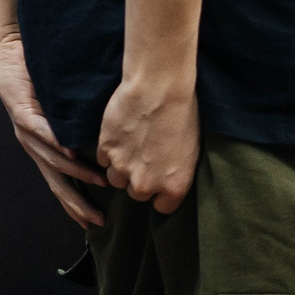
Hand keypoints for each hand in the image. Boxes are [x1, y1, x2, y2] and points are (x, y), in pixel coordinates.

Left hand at [0, 25, 105, 227]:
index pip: (60, 183)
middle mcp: (32, 145)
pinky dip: (56, 144)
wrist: (6, 51)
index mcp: (42, 147)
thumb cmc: (39, 75)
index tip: (93, 223)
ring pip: (51, 161)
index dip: (75, 204)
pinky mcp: (21, 112)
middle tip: (97, 220)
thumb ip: (79, 122)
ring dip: (76, 174)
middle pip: (55, 183)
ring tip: (100, 182)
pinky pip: (41, 132)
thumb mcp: (64, 105)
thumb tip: (109, 133)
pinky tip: (72, 154)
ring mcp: (26, 131)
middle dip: (76, 204)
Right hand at [98, 71, 200, 213]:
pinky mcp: (105, 150)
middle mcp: (146, 184)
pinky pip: (103, 160)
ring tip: (131, 145)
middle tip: (145, 156)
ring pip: (116, 180)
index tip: (160, 181)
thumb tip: (168, 177)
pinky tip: (120, 134)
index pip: (163, 208)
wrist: (159, 87)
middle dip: (140, 178)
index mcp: (174, 187)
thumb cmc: (184, 113)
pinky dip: (109, 150)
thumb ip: (176, 172)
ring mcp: (123, 168)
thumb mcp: (192, 148)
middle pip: (137, 194)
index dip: (161, 194)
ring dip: (121, 167)